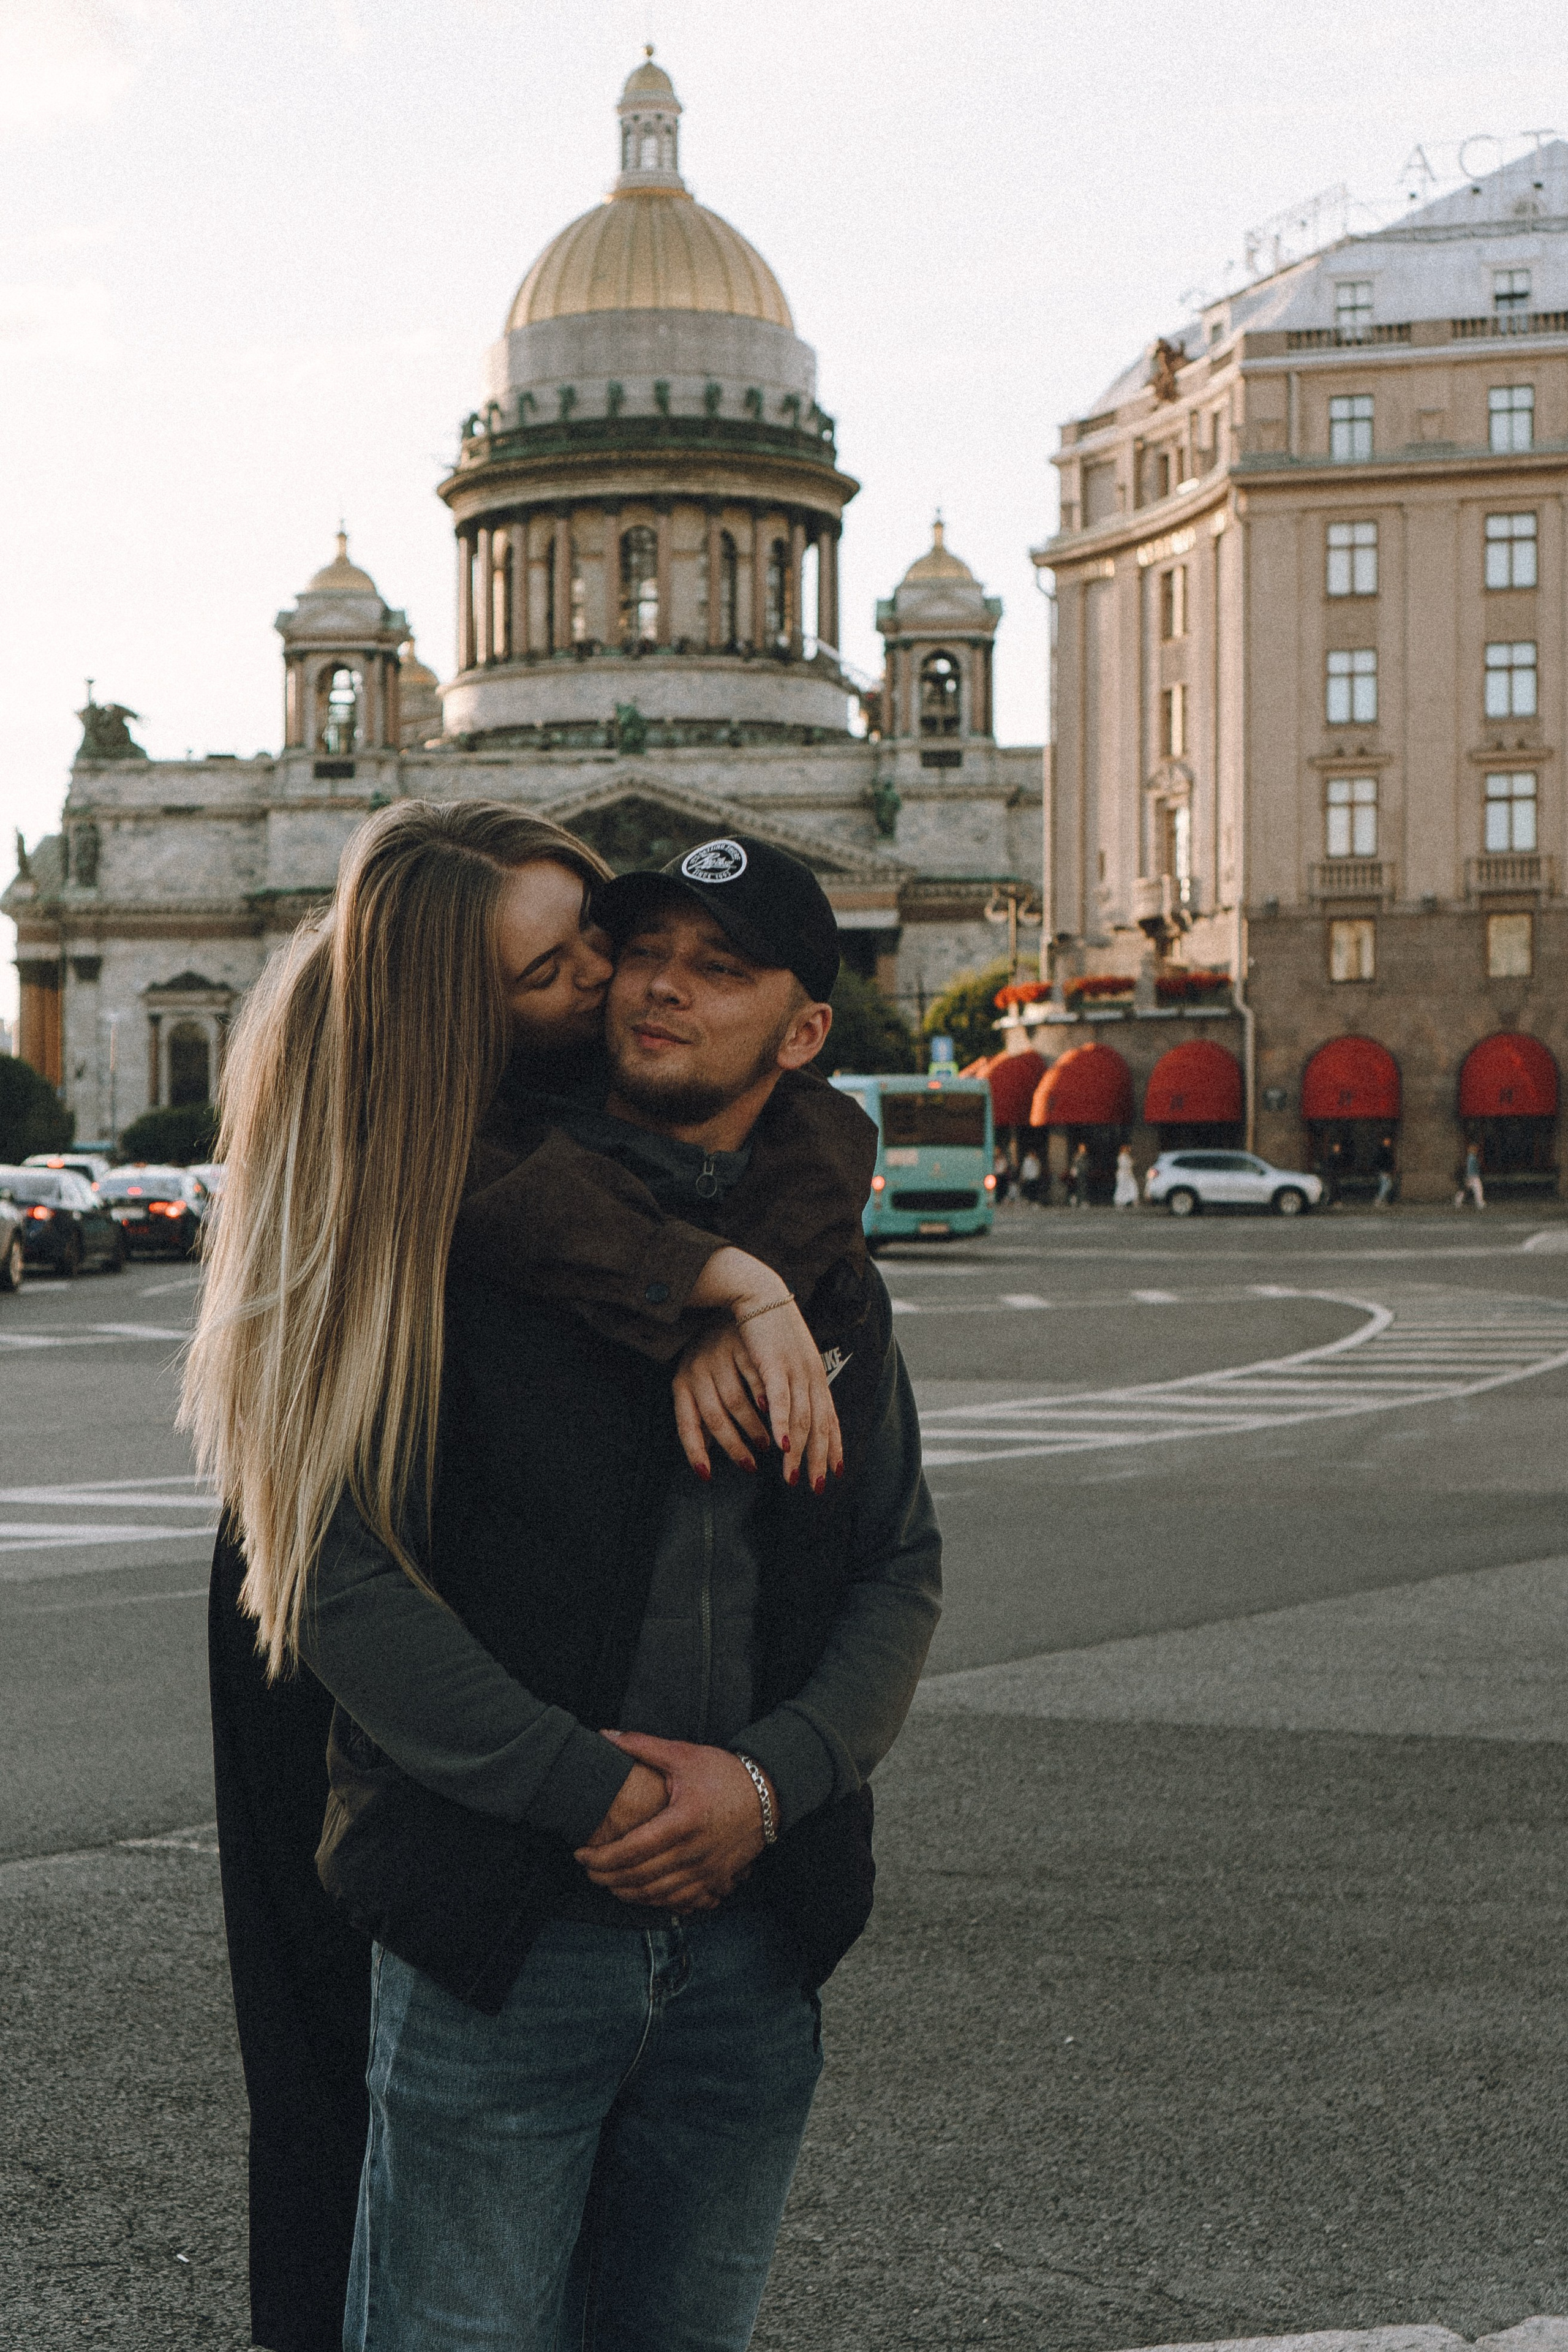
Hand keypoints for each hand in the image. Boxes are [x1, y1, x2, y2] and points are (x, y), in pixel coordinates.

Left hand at [574, 1731, 774, 1912]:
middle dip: (606, 1878)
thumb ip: (642, 1746)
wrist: (769, 1793)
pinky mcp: (718, 1880)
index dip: (601, 1858)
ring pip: (657, 1895)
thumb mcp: (683, 1755)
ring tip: (608, 1882)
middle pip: (639, 1877)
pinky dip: (656, 1902)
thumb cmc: (723, 1772)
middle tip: (588, 1871)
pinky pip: (682, 1902)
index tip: (581, 1855)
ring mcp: (708, 1871)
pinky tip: (642, 1893)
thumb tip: (604, 1734)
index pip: (632, 1850)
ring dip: (627, 1893)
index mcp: (682, 1821)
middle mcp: (695, 1852)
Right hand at [677, 1250, 842, 1493]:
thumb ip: (792, 1387)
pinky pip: (782, 1400)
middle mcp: (811, 1376)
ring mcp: (796, 1370)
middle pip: (821, 1425)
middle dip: (820, 1459)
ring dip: (799, 1452)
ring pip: (803, 1419)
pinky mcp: (775, 1364)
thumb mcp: (787, 1361)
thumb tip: (791, 1414)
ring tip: (793, 1478)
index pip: (830, 1418)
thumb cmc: (769, 1329)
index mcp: (815, 1376)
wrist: (760, 1293)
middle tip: (817, 1487)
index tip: (835, 1472)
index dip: (834, 1447)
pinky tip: (783, 1446)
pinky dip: (784, 1424)